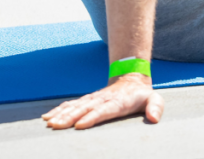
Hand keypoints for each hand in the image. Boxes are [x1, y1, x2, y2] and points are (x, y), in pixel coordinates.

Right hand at [42, 73, 162, 129]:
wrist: (130, 79)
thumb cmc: (142, 95)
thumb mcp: (154, 98)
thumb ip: (156, 106)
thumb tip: (154, 118)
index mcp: (118, 101)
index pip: (104, 110)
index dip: (92, 117)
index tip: (80, 125)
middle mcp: (102, 99)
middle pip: (84, 109)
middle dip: (69, 117)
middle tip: (56, 125)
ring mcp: (93, 99)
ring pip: (75, 106)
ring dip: (61, 114)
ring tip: (49, 123)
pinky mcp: (87, 101)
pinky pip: (71, 105)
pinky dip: (59, 110)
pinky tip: (47, 117)